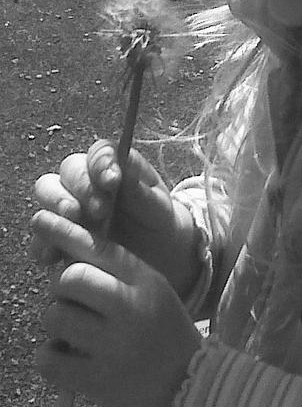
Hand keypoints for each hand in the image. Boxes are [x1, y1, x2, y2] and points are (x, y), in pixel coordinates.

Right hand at [31, 139, 201, 299]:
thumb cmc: (156, 217)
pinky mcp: (57, 232)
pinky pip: (40, 232)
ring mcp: (68, 203)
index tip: (113, 181)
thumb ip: (138, 187)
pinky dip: (43, 241)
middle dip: (80, 187)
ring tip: (76, 223)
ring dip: (58, 207)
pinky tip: (54, 253)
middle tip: (99, 209)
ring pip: (47, 192)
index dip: (101, 164)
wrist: (156, 250)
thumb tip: (121, 173)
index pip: (99, 153)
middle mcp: (85, 179)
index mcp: (112, 164)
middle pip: (68, 169)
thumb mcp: (156, 203)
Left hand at [31, 209, 202, 406]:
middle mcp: (130, 307)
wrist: (186, 380)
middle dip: (62, 288)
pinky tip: (71, 358)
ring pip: (53, 316)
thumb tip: (63, 254)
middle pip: (69, 278)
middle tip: (75, 302)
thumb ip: (115, 270)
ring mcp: (112, 345)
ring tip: (78, 333)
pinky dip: (50, 357)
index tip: (41, 219)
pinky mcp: (94, 379)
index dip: (64, 232)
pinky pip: (46, 358)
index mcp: (144, 279)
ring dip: (57, 323)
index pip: (98, 247)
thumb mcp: (151, 287)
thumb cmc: (160, 327)